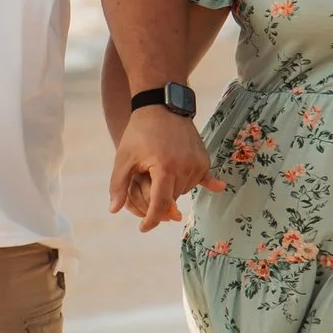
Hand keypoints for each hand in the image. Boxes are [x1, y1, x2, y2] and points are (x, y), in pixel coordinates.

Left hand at [108, 107, 220, 231]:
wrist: (162, 105)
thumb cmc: (139, 132)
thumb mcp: (124, 158)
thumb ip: (119, 185)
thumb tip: (114, 210)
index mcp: (165, 168)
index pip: (160, 204)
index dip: (151, 219)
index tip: (143, 228)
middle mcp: (185, 168)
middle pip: (171, 199)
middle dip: (158, 199)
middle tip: (146, 184)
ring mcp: (197, 163)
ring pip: (183, 191)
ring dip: (171, 189)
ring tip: (159, 169)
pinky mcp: (204, 159)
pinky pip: (200, 178)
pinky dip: (204, 183)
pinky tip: (219, 187)